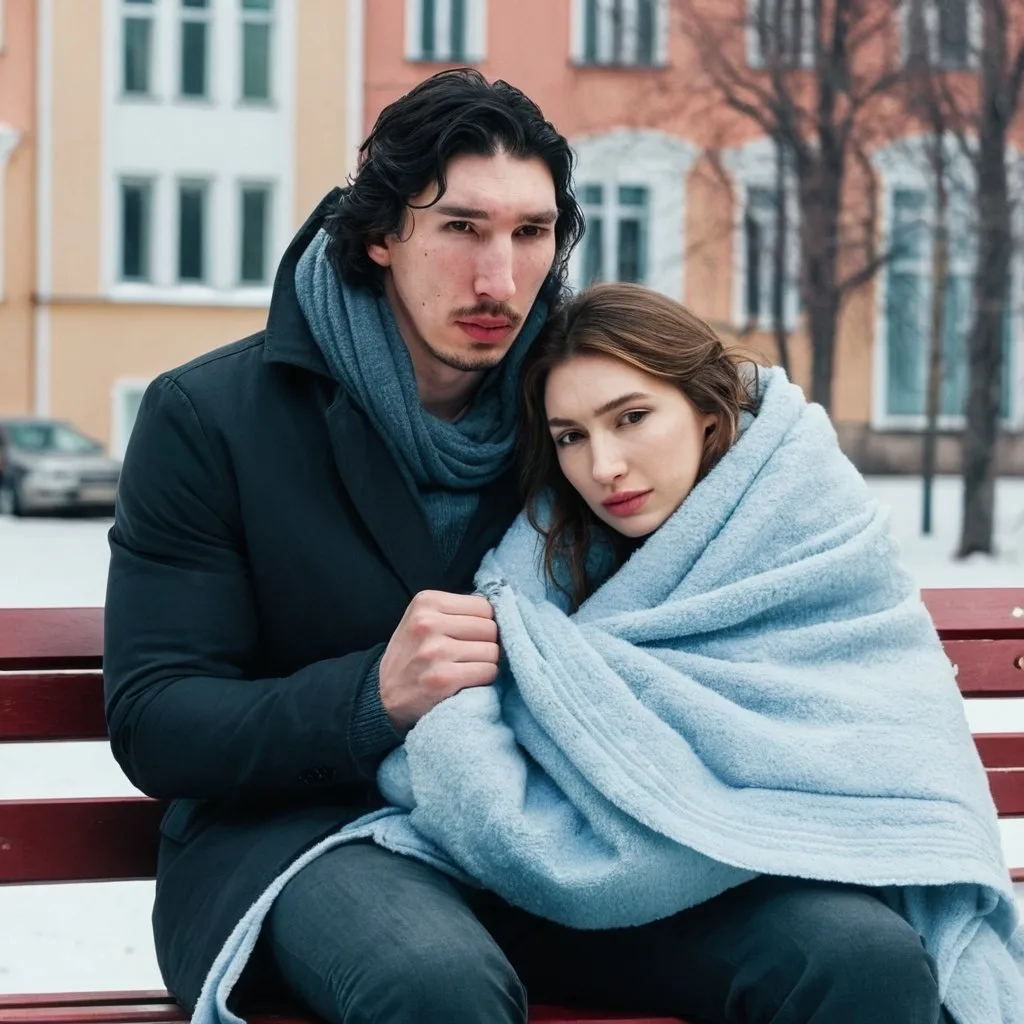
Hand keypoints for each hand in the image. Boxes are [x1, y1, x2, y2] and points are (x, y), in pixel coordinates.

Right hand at [379, 590, 499, 732]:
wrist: (383, 695)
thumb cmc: (411, 655)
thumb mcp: (423, 619)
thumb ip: (456, 611)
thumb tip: (504, 611)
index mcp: (426, 602)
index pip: (484, 606)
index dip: (486, 623)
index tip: (474, 636)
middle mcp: (428, 623)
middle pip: (491, 628)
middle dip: (488, 643)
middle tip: (471, 654)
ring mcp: (435, 652)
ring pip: (493, 651)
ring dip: (487, 663)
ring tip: (467, 667)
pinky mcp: (443, 679)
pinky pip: (488, 671)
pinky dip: (484, 678)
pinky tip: (466, 680)